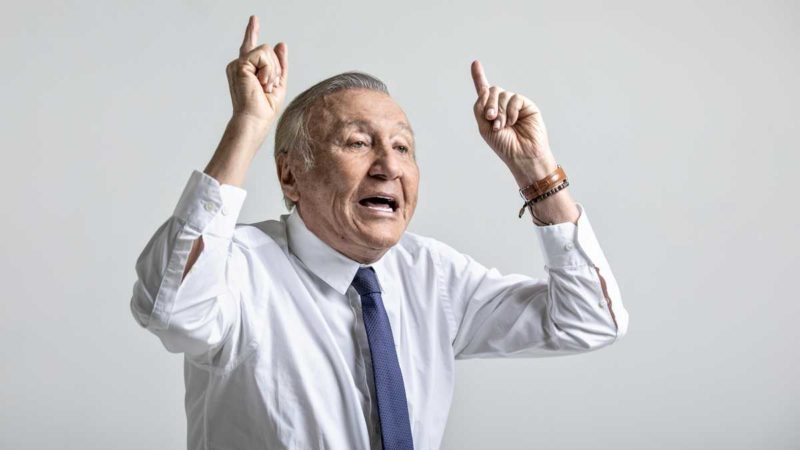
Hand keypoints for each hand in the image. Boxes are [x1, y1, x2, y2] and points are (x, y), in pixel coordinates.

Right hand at [225, 15, 288, 131]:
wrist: (254, 120)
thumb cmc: (264, 108)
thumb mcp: (278, 83)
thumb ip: (279, 64)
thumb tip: (281, 43)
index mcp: (246, 70)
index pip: (250, 46)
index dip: (252, 32)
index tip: (254, 19)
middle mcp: (239, 65)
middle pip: (267, 51)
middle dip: (275, 69)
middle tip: (266, 88)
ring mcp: (238, 64)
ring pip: (266, 50)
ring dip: (272, 71)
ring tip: (264, 86)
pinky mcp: (240, 64)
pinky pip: (263, 54)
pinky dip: (268, 70)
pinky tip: (261, 83)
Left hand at [470, 60, 555, 181]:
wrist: (522, 155)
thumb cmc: (504, 145)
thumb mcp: (484, 127)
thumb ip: (480, 108)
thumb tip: (485, 90)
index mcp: (491, 110)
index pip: (484, 91)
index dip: (479, 76)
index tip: (475, 63)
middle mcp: (503, 105)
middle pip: (492, 91)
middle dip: (489, 103)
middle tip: (491, 118)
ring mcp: (515, 104)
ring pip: (502, 95)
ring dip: (499, 111)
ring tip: (502, 126)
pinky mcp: (526, 105)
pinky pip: (515, 98)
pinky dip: (511, 111)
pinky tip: (513, 122)